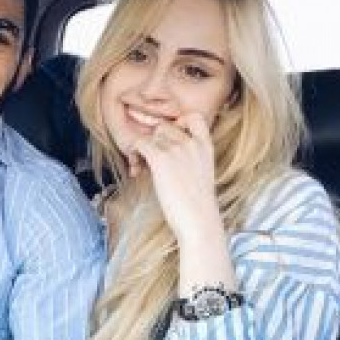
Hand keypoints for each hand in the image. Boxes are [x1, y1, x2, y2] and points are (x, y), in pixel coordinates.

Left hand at [130, 112, 221, 244]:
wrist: (198, 221)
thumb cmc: (197, 205)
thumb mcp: (201, 174)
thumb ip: (190, 157)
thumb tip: (166, 151)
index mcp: (206, 146)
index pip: (194, 117)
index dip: (179, 121)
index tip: (169, 136)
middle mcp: (192, 143)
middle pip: (164, 128)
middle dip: (154, 141)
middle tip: (149, 160)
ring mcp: (177, 149)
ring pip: (150, 137)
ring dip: (143, 150)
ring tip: (142, 168)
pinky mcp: (160, 158)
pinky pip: (139, 144)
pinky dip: (134, 154)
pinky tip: (136, 168)